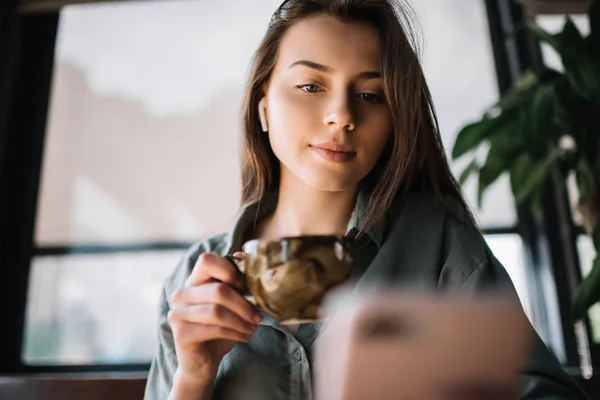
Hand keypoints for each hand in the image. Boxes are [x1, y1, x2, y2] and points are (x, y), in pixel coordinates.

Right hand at [168, 252, 262, 384]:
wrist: (203, 363)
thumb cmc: (220, 330)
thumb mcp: (232, 304)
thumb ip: (236, 283)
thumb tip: (243, 255)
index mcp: (194, 281)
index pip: (207, 260)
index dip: (230, 270)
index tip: (245, 287)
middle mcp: (181, 294)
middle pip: (218, 290)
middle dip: (244, 305)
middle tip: (258, 316)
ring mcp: (177, 313)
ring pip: (217, 311)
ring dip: (241, 321)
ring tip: (253, 328)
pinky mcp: (180, 333)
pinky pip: (214, 329)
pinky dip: (235, 333)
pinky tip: (245, 337)